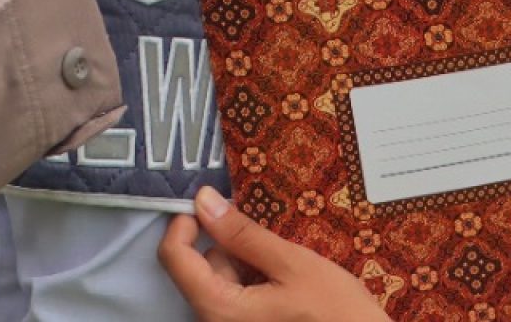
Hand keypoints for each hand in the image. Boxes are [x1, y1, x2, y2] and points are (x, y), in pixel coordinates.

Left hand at [160, 189, 390, 321]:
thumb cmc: (336, 314)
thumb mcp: (292, 264)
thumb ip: (243, 233)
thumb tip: (203, 200)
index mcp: (218, 309)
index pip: (173, 257)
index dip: (185, 222)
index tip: (212, 204)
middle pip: (202, 269)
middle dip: (233, 250)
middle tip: (277, 252)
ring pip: (222, 282)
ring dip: (249, 267)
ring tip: (289, 275)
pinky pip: (238, 299)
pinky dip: (257, 285)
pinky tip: (289, 290)